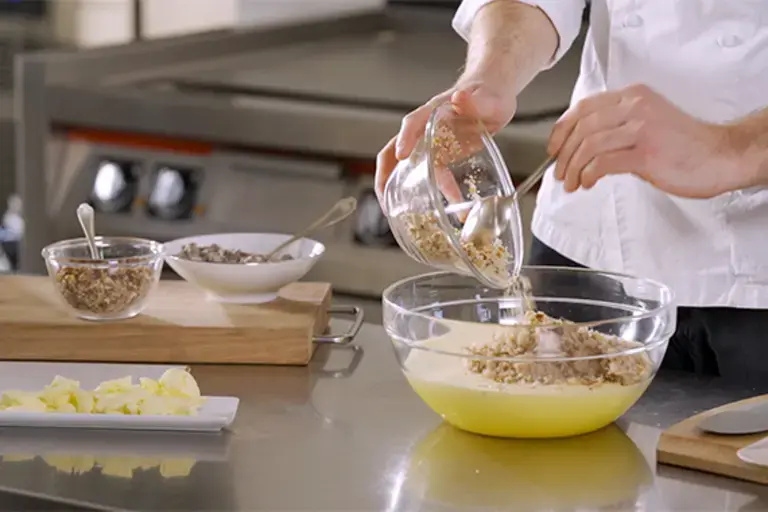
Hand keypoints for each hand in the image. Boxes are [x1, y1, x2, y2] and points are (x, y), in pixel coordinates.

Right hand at [375, 79, 516, 208]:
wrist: (491, 97)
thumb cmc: (487, 94)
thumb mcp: (488, 98)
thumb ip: (476, 101)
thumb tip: (460, 97)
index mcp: (432, 112)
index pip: (412, 124)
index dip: (404, 139)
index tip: (401, 155)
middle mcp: (424, 129)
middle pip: (393, 152)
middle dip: (385, 176)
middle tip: (387, 201)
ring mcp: (429, 145)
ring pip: (408, 169)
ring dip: (402, 191)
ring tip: (403, 214)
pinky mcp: (439, 157)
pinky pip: (432, 177)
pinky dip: (436, 193)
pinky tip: (452, 207)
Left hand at [548, 84, 746, 198]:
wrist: (719, 155)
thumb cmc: (683, 145)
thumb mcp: (647, 122)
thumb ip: (617, 126)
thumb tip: (581, 146)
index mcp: (633, 96)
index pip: (584, 107)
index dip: (562, 129)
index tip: (553, 148)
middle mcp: (636, 106)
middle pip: (582, 127)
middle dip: (564, 154)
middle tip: (560, 174)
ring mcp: (642, 128)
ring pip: (589, 145)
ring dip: (574, 168)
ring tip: (572, 183)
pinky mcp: (646, 152)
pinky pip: (604, 162)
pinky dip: (589, 174)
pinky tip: (588, 183)